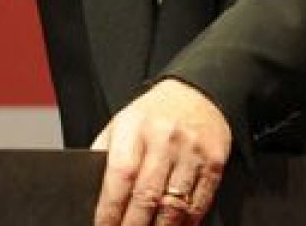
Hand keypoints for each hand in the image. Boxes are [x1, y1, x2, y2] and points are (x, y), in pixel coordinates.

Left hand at [91, 78, 230, 225]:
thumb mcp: (120, 124)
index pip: (120, 176)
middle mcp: (164, 139)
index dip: (110, 210)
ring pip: (174, 206)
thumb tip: (92, 195)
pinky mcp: (213, 163)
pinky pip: (198, 204)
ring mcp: (191, 152)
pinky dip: (186, 223)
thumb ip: (105, 156)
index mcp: (134, 129)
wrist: (198, 93)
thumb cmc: (152, 116)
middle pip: (147, 196)